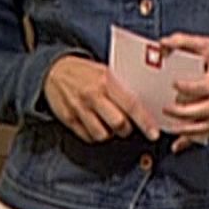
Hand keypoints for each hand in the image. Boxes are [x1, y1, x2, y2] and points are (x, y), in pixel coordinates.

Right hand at [43, 54, 158, 142]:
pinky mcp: (68, 119)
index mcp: (106, 81)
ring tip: (110, 124)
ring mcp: (79, 109)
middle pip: (118, 124)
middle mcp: (92, 96)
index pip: (131, 104)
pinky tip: (97, 125)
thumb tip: (148, 103)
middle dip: (128, 129)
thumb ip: (124, 87)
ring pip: (103, 134)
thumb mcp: (107, 72)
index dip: (144, 121)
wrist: (54, 71)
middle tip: (128, 125)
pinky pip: (88, 137)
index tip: (154, 133)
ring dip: (111, 134)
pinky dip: (96, 136)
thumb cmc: (86, 72)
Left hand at [159, 33, 208, 152]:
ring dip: (189, 129)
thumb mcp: (203, 42)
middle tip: (166, 108)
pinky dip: (192, 140)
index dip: (191, 88)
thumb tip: (162, 44)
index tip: (174, 84)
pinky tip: (178, 144)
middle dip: (185, 112)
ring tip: (170, 126)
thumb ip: (182, 41)